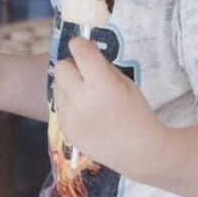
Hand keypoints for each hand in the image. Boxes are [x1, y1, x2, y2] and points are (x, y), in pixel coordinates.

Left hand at [53, 36, 167, 177]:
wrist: (139, 151)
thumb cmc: (138, 113)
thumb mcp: (126, 83)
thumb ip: (103, 66)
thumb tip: (85, 49)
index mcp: (101, 84)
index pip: (79, 51)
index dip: (81, 44)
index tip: (85, 46)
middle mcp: (81, 98)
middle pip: (61, 67)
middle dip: (73, 66)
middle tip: (86, 74)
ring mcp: (70, 116)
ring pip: (57, 86)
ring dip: (69, 86)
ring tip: (86, 97)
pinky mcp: (65, 130)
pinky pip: (59, 107)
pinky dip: (69, 105)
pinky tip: (85, 114)